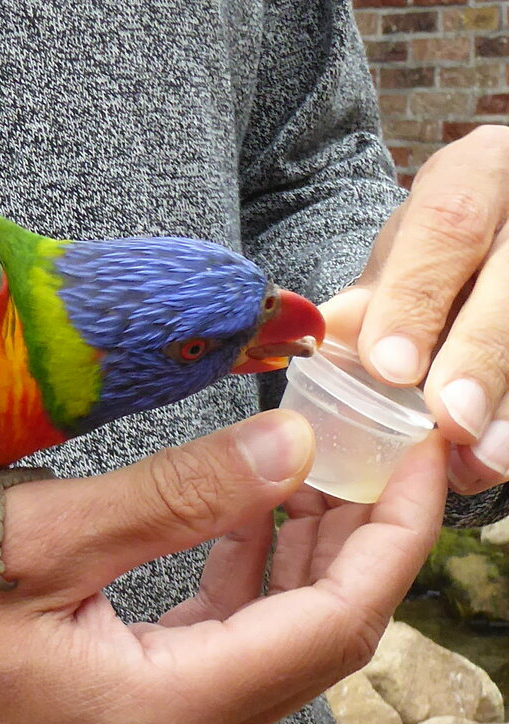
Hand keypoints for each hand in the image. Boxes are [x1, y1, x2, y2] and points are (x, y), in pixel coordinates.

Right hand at [0, 411, 445, 723]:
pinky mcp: (133, 715)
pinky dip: (250, 576)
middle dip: (362, 532)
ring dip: (308, 552)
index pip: (338, 622)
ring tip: (316, 457)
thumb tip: (294, 445)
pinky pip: (226, 645)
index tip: (415, 442)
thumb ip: (174, 496)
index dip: (394, 529)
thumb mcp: (39, 541)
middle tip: (369, 434)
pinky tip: (245, 513)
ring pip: (278, 640)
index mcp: (173, 708)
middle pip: (323, 637)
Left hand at [321, 124, 508, 494]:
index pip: (448, 224)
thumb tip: (322, 338)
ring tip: (478, 458)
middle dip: (480, 356)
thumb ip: (374, 296)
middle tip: (451, 420)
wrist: (504, 234)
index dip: (418, 298)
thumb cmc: (442, 249)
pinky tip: (493, 457)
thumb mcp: (406, 253)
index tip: (390, 367)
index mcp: (480, 176)